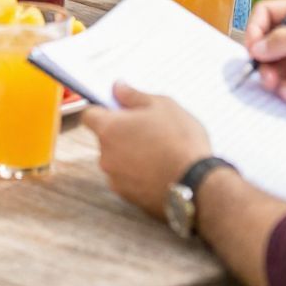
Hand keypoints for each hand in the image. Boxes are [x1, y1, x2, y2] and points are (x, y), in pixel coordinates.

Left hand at [84, 84, 210, 218]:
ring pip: (118, 160)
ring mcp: (115, 179)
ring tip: (160, 152)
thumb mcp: (162, 105)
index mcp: (109, 129)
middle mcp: (105, 155)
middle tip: (149, 129)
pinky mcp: (128, 197)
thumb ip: (134, 95)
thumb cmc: (180, 141)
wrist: (196, 185)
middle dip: (122, 132)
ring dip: (131, 154)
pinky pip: (128, 179)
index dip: (103, 109)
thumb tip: (117, 88)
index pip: (89, 115)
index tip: (120, 108)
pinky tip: (161, 170)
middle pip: (106, 138)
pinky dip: (139, 174)